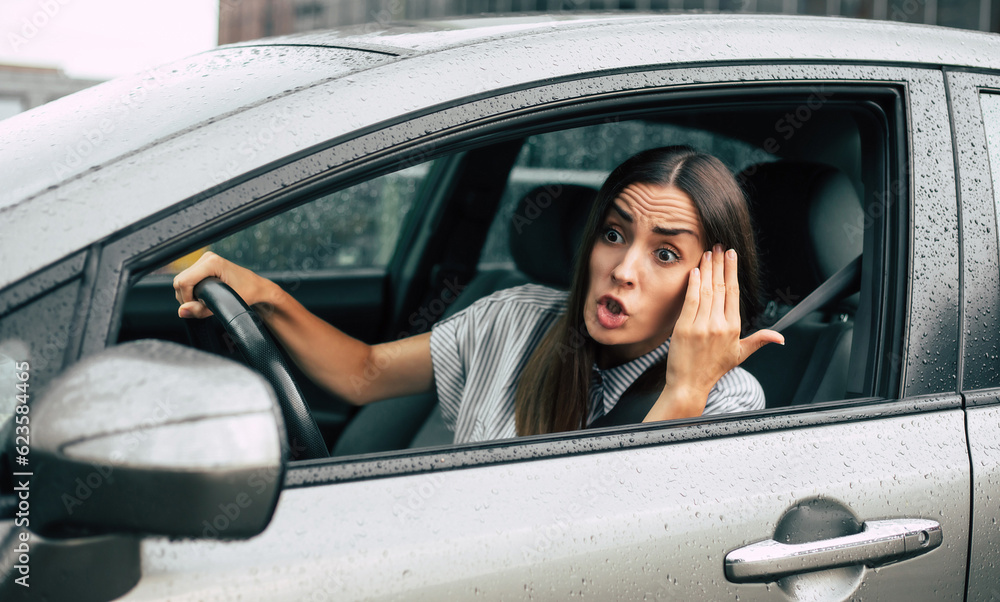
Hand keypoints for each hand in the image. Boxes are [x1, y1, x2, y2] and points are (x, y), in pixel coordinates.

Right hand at [172, 251, 272, 318]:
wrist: (257, 287)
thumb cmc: (247, 293)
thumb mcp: (225, 304)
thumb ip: (202, 310)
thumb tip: (182, 311)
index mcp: (212, 262)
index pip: (184, 281)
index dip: (186, 298)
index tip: (198, 306)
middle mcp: (207, 258)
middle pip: (179, 281)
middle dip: (186, 297)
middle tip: (202, 306)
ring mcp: (204, 260)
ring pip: (180, 280)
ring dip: (187, 294)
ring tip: (204, 301)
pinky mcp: (203, 265)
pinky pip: (186, 279)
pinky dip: (190, 290)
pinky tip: (203, 295)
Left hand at [649, 244, 782, 419]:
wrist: (690, 384)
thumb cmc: (713, 369)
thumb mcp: (740, 354)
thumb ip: (760, 340)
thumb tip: (781, 338)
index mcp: (734, 328)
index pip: (734, 292)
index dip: (732, 271)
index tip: (731, 255)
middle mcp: (720, 325)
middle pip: (721, 287)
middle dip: (720, 264)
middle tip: (718, 246)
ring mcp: (702, 326)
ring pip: (707, 291)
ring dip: (707, 269)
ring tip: (707, 253)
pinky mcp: (684, 328)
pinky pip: (691, 301)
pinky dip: (693, 285)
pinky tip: (695, 271)